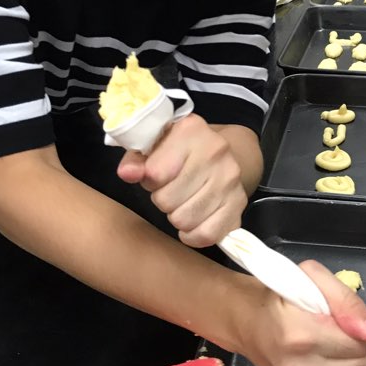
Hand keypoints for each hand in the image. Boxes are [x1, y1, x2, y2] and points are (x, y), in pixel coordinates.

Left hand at [116, 113, 247, 247]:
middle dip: (162, 199)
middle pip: (167, 200)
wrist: (222, 154)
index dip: (148, 179)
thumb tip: (127, 173)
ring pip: (184, 220)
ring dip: (177, 216)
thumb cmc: (179, 151)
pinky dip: (194, 235)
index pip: (155, 173)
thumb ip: (136, 159)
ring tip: (182, 201)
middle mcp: (216, 151)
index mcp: (191, 130)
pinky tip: (193, 221)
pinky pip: (206, 235)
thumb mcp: (154, 146)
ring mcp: (230, 179)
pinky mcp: (239, 204)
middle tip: (170, 189)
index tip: (155, 175)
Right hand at [241, 260, 365, 365]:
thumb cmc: (281, 298)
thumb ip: (347, 300)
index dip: (358, 328)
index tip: (341, 321)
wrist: (248, 324)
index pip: (361, 343)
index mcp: (300, 336)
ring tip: (337, 352)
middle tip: (342, 336)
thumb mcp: (312, 277)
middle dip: (362, 349)